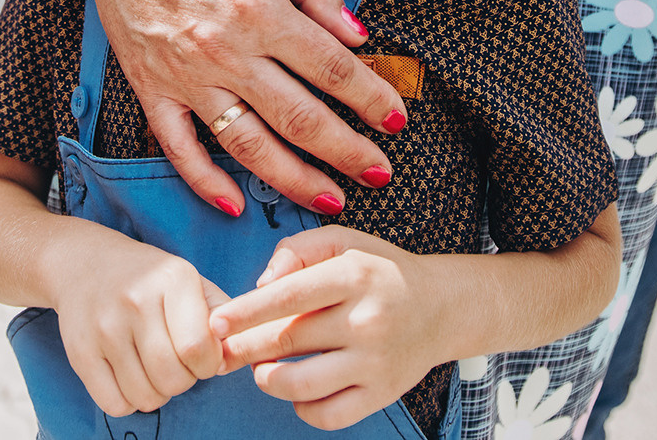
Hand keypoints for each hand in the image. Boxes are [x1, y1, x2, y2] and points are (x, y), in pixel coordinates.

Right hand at [53, 230, 229, 416]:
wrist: (85, 263)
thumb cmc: (149, 279)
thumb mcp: (190, 281)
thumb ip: (222, 314)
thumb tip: (235, 355)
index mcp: (172, 279)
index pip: (199, 348)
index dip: (208, 364)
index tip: (201, 354)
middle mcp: (136, 301)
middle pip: (174, 379)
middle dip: (183, 379)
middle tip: (175, 360)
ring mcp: (104, 327)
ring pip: (146, 398)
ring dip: (157, 392)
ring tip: (152, 365)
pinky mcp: (79, 352)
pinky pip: (115, 405)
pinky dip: (128, 401)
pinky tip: (129, 374)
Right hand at [61, 0, 408, 217]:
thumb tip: (358, 37)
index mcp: (261, 11)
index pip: (332, 70)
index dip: (371, 99)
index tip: (396, 121)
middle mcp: (226, 51)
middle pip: (299, 118)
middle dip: (347, 152)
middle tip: (380, 174)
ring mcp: (185, 75)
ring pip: (247, 144)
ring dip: (293, 179)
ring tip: (330, 200)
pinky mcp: (150, 87)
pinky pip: (179, 148)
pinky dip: (205, 182)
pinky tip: (236, 205)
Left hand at [211, 226, 442, 429]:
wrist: (441, 309)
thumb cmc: (380, 271)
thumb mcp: (345, 242)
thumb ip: (298, 250)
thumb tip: (261, 284)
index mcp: (355, 275)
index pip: (289, 296)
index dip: (246, 312)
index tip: (215, 322)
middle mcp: (368, 320)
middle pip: (287, 340)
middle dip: (244, 348)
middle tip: (222, 351)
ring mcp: (376, 362)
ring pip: (301, 383)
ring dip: (267, 379)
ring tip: (261, 368)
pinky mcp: (381, 394)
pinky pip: (327, 414)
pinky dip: (301, 407)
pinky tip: (296, 388)